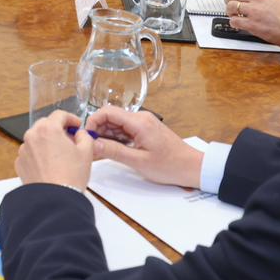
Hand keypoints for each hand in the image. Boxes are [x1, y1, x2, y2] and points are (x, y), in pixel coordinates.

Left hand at [14, 109, 95, 188]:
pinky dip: (39, 155)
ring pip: (36, 139)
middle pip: (46, 125)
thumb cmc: (70, 176)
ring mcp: (24, 150)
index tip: (76, 125)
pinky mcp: (20, 163)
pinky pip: (30, 153)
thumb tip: (79, 134)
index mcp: (48, 129)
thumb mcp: (87, 152)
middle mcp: (32, 136)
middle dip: (58, 129)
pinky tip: (49, 166)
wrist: (55, 200)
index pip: (59, 115)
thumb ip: (84, 136)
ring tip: (60, 156)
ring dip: (47, 142)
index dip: (71, 118)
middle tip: (70, 140)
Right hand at [87, 106, 202, 187]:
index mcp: (139, 122)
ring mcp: (144, 123)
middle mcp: (140, 117)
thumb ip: (114, 151)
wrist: (192, 167)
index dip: (93, 122)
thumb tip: (93, 144)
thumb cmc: (169, 166)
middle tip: (93, 148)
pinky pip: (125, 129)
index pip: (107, 112)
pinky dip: (117, 138)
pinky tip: (114, 151)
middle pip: (111, 117)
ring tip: (102, 152)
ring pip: (117, 124)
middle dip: (99, 131)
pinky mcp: (145, 129)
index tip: (87, 137)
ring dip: (107, 136)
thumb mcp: (138, 161)